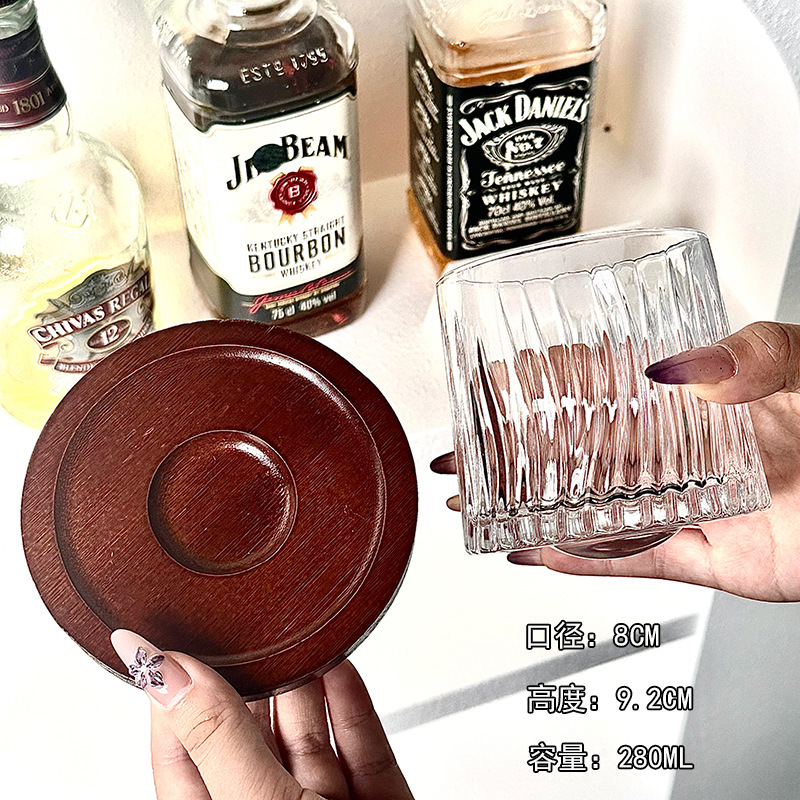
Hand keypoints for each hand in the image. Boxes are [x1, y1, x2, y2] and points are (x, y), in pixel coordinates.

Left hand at [111, 630, 412, 799]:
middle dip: (248, 676)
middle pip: (247, 732)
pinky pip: (361, 744)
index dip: (174, 690)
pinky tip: (337, 667)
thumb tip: (163, 674)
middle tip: (242, 621)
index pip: (181, 748)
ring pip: (306, 733)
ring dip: (302, 681)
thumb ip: (218, 741)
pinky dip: (350, 702)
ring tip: (292, 631)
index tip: (169, 636)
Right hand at [433, 322, 799, 601]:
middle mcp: (678, 453)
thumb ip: (752, 354)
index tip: (495, 384)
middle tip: (469, 451)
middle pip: (578, 453)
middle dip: (517, 452)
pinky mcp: (704, 556)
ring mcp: (684, 505)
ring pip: (590, 509)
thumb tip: (682, 369)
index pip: (599, 388)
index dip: (543, 385)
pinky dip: (579, 561)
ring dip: (532, 507)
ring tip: (482, 501)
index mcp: (692, 400)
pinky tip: (535, 549)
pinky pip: (630, 562)